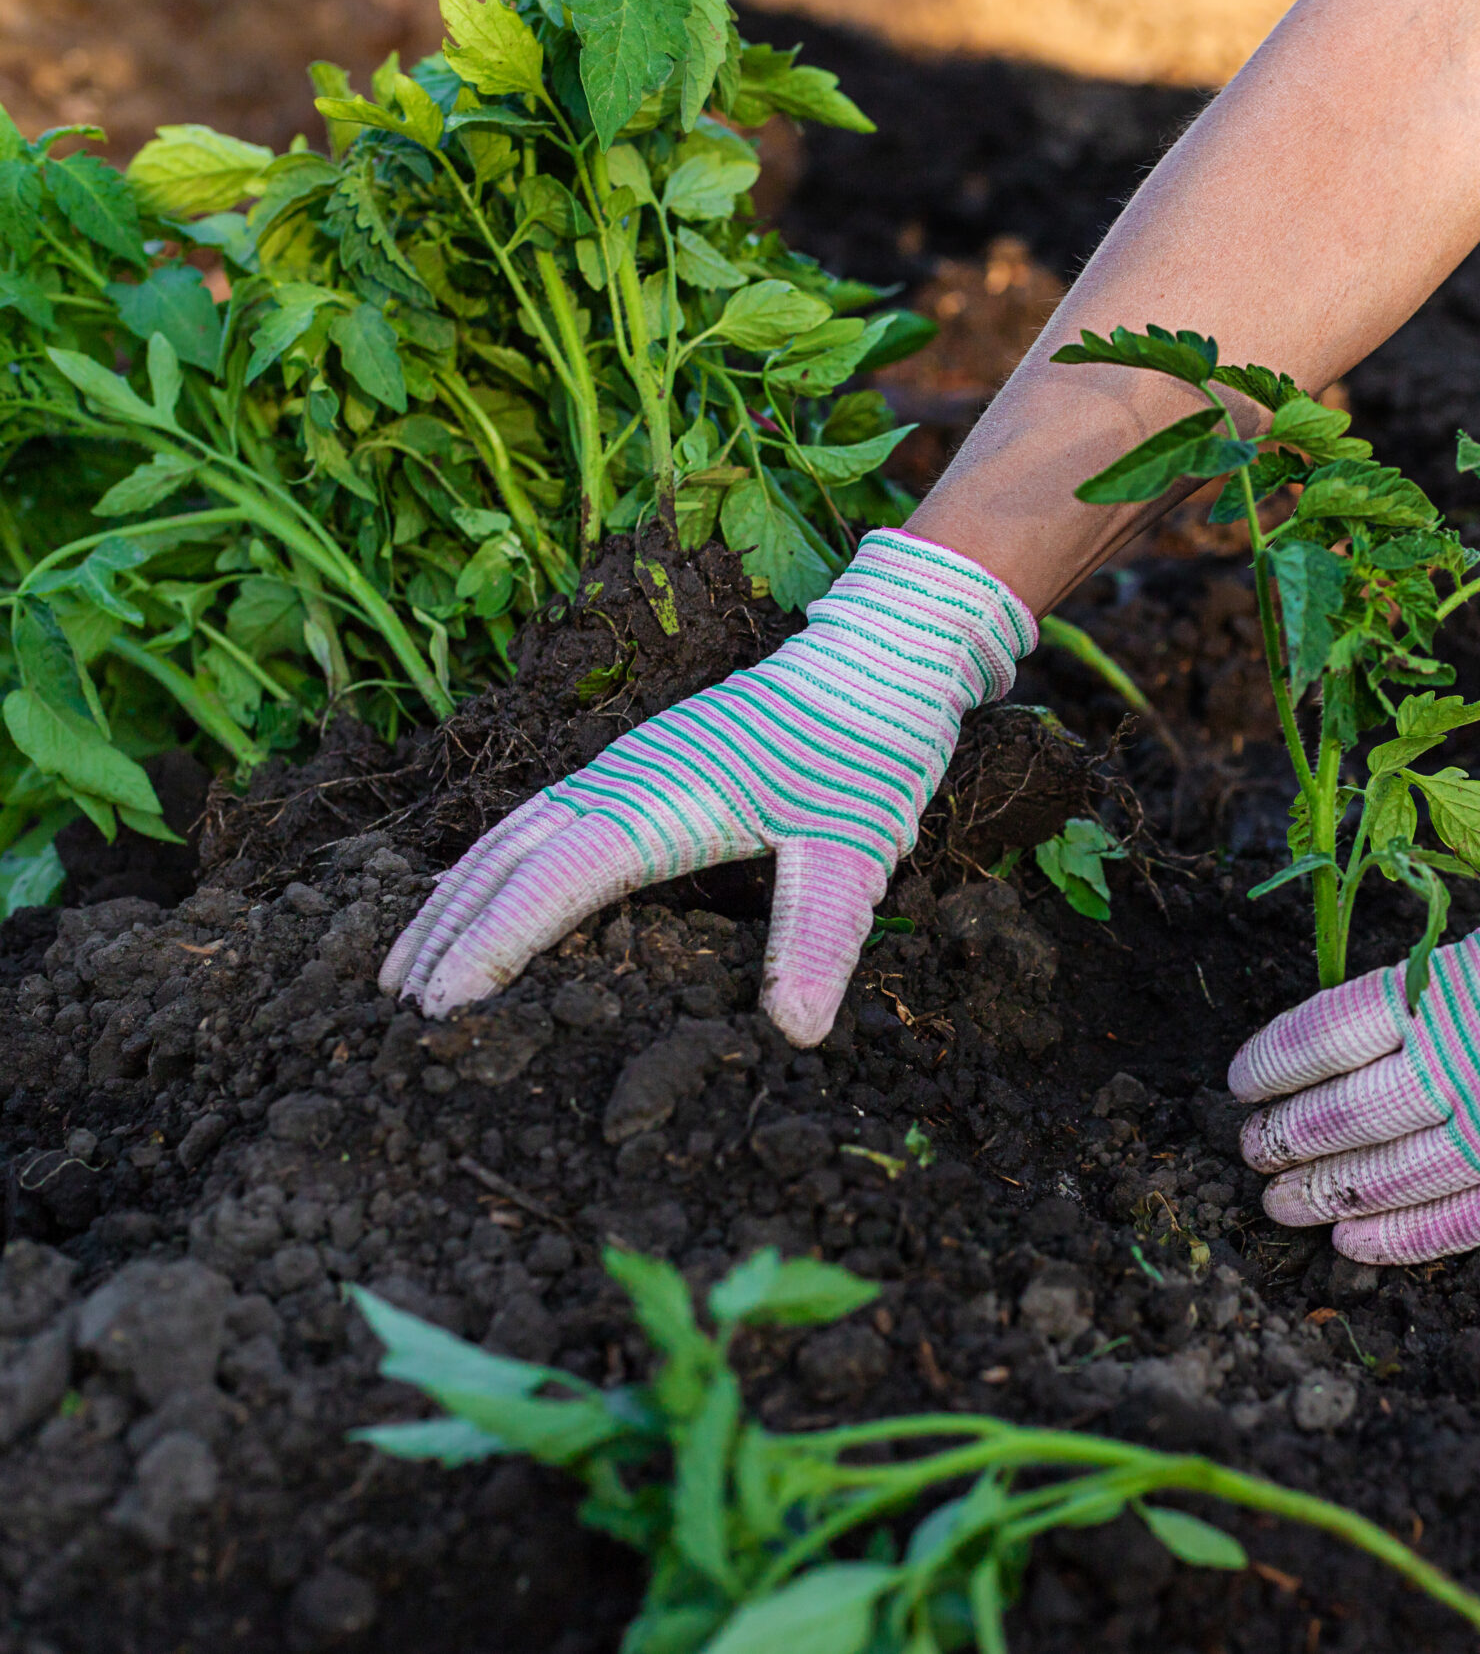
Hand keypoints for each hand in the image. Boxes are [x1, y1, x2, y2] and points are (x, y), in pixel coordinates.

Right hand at [380, 530, 1035, 1045]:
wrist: (879, 659)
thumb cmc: (867, 751)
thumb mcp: (856, 851)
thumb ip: (820, 938)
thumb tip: (796, 1032)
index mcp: (661, 801)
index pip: (553, 882)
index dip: (491, 945)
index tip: (437, 1011)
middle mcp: (621, 778)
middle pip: (505, 859)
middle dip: (444, 934)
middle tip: (388, 1016)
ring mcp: (620, 765)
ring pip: (509, 836)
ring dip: (451, 899)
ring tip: (397, 970)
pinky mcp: (632, 763)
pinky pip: (536, 820)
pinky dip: (487, 866)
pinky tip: (467, 897)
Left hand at [1227, 789, 1479, 1262]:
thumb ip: (1436, 992)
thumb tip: (1364, 1040)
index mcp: (1455, 988)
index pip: (1329, 1033)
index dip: (1273, 1062)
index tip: (1240, 1081)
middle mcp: (1478, 1060)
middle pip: (1349, 1112)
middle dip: (1286, 1138)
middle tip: (1249, 1151)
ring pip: (1395, 1174)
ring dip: (1326, 1192)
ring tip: (1280, 1200)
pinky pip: (1469, 1218)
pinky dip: (1405, 1237)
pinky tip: (1354, 1244)